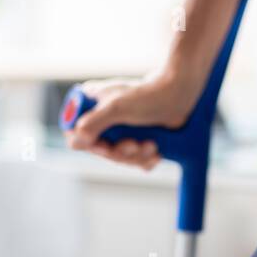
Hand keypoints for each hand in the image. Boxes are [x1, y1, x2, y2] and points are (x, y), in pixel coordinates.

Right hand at [64, 77, 193, 169]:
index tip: (104, 145)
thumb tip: (77, 138)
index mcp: (92, 106)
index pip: (76, 134)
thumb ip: (94, 122)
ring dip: (136, 156)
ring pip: (119, 158)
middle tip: (134, 144)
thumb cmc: (149, 95)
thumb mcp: (117, 107)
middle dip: (120, 152)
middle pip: (100, 151)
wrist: (181, 95)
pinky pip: (135, 161)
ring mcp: (121, 131)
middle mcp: (103, 119)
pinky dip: (146, 160)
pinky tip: (155, 151)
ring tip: (151, 144)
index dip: (89, 145)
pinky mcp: (138, 140)